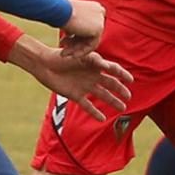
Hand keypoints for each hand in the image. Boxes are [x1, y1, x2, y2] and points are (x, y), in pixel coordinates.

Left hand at [10, 37, 133, 119]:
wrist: (44, 65)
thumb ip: (92, 60)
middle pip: (110, 84)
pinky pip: (87, 105)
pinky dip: (94, 112)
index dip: (122, 74)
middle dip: (120, 90)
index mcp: (94, 65)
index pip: (112, 69)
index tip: (131, 80)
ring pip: (102, 95)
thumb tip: (106, 65)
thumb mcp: (78, 56)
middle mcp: (92, 76)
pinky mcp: (75, 95)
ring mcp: (85, 86)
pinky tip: (102, 119)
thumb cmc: (61, 56)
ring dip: (112, 101)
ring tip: (122, 108)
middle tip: (128, 96)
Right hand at [59, 0, 103, 55]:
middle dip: (75, 43)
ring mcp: (100, 20)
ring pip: (89, 40)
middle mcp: (99, 11)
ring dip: (77, 49)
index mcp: (93, 7)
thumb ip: (74, 27)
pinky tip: (73, 56)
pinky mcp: (99, 28)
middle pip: (88, 33)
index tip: (64, 41)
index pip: (87, 26)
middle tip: (64, 51)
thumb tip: (71, 34)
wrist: (59, 10)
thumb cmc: (59, 12)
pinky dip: (83, 51)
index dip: (75, 36)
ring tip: (64, 55)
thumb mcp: (67, 19)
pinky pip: (92, 44)